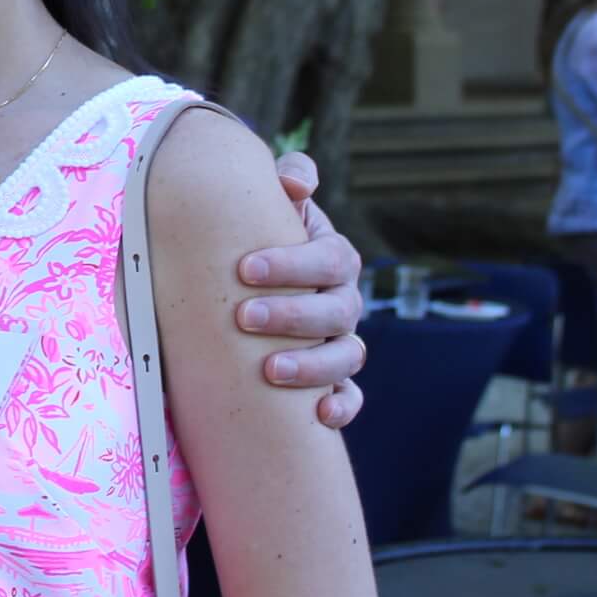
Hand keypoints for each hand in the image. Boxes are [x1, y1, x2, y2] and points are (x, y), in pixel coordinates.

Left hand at [242, 153, 366, 428]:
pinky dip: (342, 406)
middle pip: (338, 309)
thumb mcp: (269, 203)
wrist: (246, 280)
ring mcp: (341, 340)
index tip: (244, 268)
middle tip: (245, 317)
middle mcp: (343, 299)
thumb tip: (296, 185)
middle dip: (293, 314)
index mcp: (332, 257)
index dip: (292, 263)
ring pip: (347, 355)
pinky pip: (351, 396)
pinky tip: (320, 416)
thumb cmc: (256, 237)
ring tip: (269, 370)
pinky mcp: (334, 379)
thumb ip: (285, 181)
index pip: (329, 257)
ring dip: (313, 366)